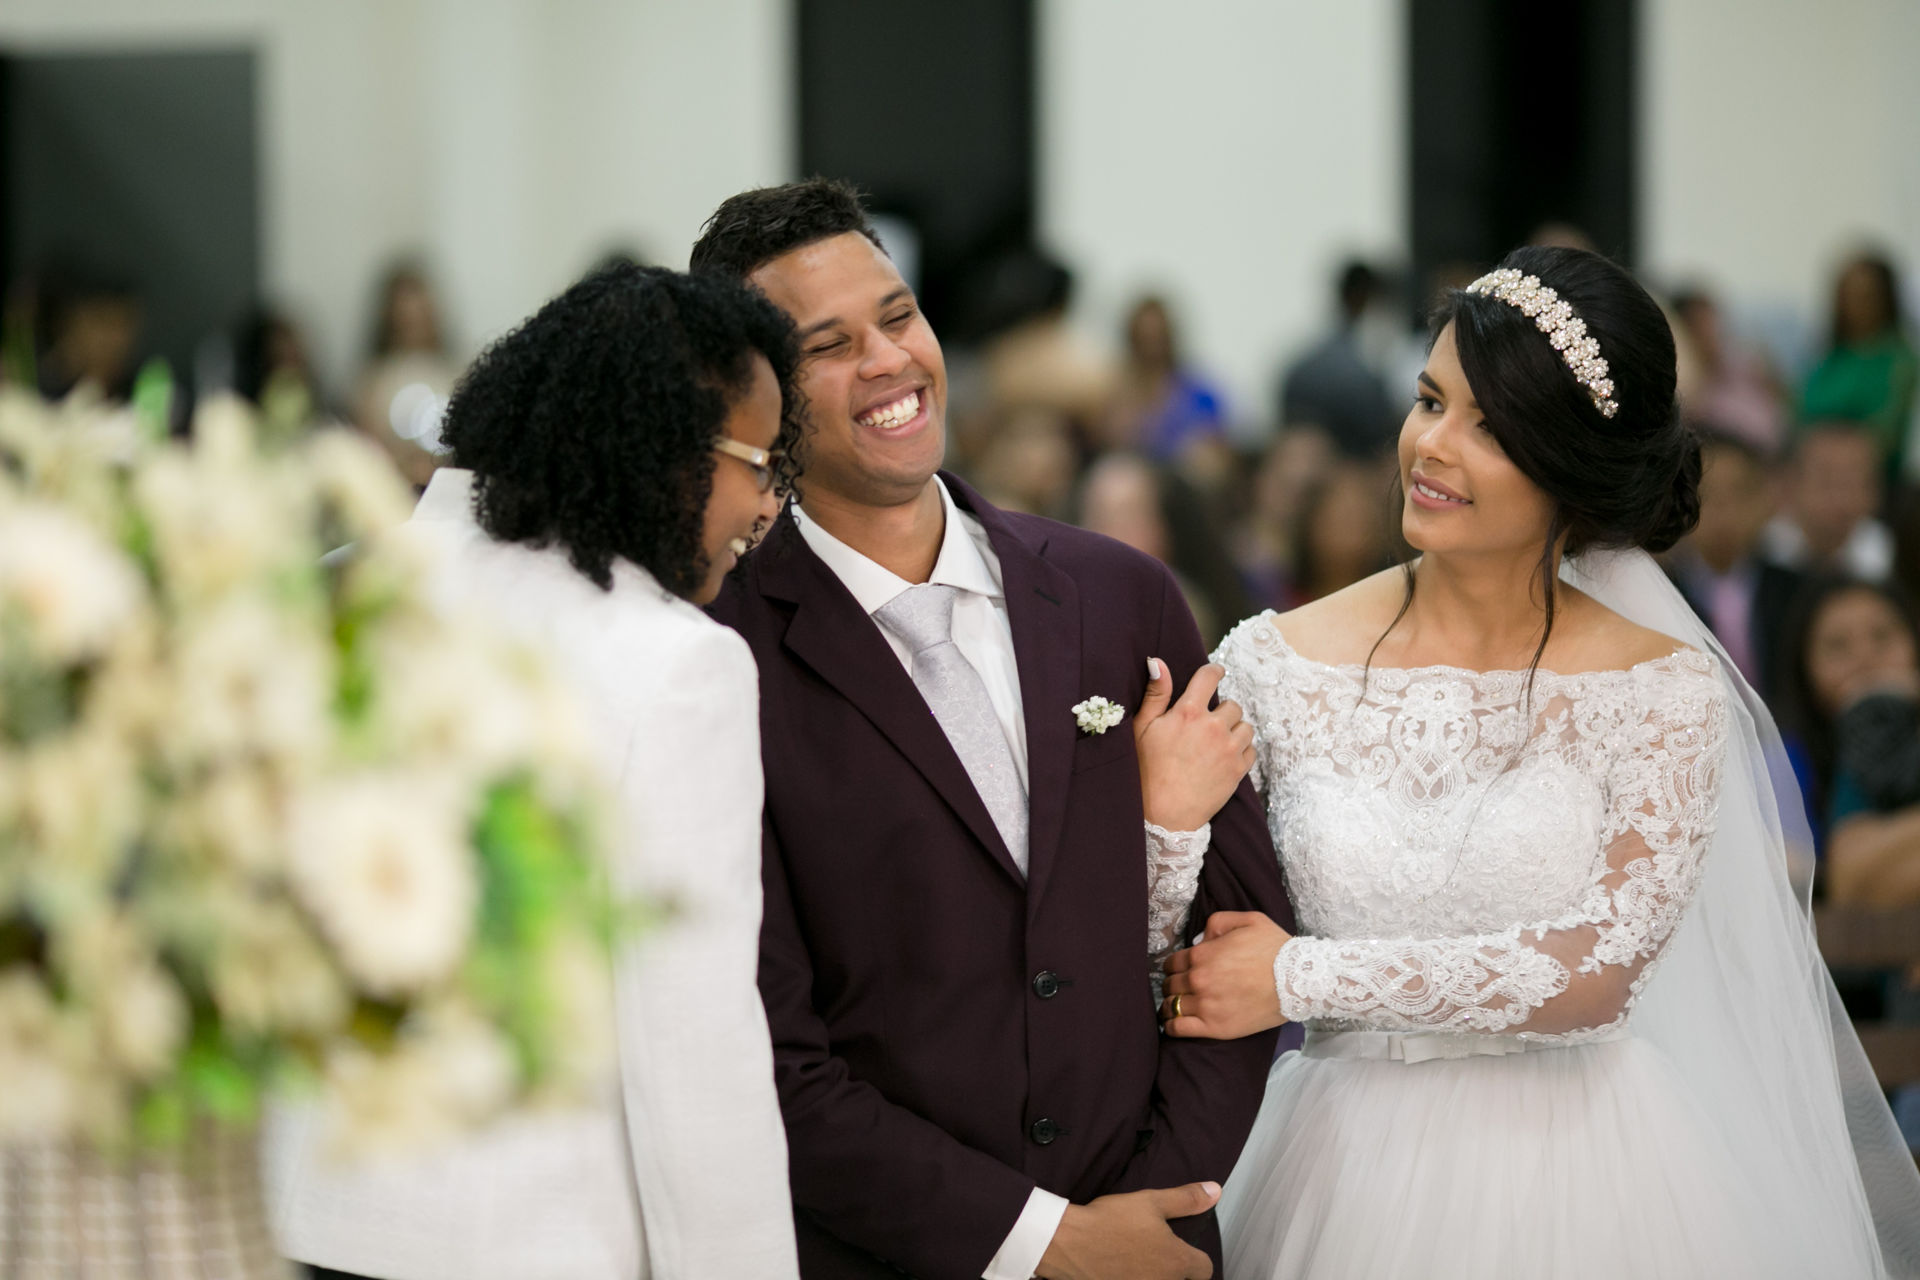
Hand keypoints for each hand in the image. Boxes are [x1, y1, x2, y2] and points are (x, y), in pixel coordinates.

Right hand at [1035, 1183, 1219, 1279]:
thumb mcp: (1151, 1201)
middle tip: (1156, 1252)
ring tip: (1136, 1259)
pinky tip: (1119, 1269)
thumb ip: (1186, 1199)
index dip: (1197, 1258)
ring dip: (1153, 1274)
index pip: (1204, 1269)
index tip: (1184, 1249)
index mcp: (1176, 1261)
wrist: (1068, 1243)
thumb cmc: (1109, 1221)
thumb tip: (1215, 1191)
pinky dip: (1131, 1277)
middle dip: (1174, 1269)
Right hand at [1134, 659, 1255, 831]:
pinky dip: (1242, 751)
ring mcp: (1229, 749)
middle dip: (1221, 711)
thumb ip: (1155, 694)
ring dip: (1235, 730)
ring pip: (1246, 726)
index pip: (1209, 677)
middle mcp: (1213, 727)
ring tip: (1217, 743)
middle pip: (1232, 704)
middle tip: (1206, 726)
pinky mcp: (1239, 770)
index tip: (1215, 673)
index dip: (1214, 672)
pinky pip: (1252, 750)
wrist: (1163, 815)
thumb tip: (1158, 662)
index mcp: (1188, 712)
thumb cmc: (1147, 771)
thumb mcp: (1142, 729)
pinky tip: (1224, 758)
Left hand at [1160, 911, 1291, 1039]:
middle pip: (1169, 984)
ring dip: (1170, 1004)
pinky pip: (1178, 1028)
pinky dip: (1171, 1025)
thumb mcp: (1248, 920)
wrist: (1298, 981)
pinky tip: (1174, 1023)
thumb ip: (1217, 923)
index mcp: (1201, 954)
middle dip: (1173, 984)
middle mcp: (1198, 980)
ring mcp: (1205, 1005)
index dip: (1174, 966)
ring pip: (1171, 1005)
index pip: (1171, 963)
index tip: (1180, 970)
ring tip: (1175, 1005)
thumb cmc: (1275, 949)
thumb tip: (1200, 938)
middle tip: (1181, 987)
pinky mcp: (1214, 1027)